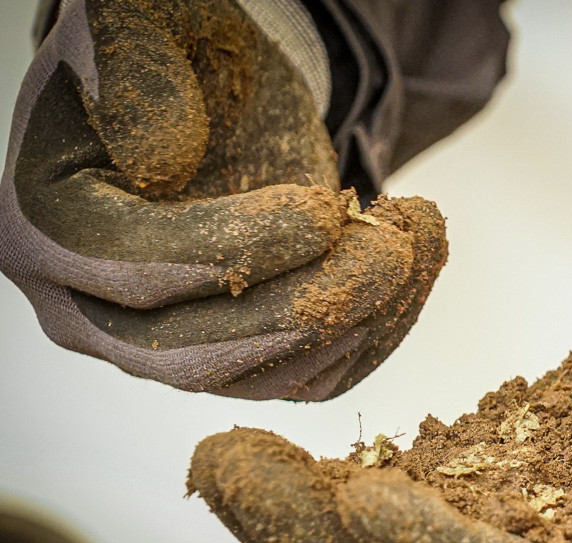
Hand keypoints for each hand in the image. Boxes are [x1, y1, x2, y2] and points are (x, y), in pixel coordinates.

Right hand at [0, 0, 445, 399]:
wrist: (212, 96)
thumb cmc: (170, 55)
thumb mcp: (144, 27)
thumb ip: (137, 76)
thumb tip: (157, 161)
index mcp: (48, 231)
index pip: (137, 273)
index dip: (238, 250)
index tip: (325, 210)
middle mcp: (95, 313)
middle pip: (200, 354)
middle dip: (311, 306)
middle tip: (393, 249)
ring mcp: (173, 349)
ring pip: (270, 376)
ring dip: (361, 320)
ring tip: (419, 238)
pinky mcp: (247, 359)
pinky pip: (317, 373)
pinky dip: (379, 329)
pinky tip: (421, 261)